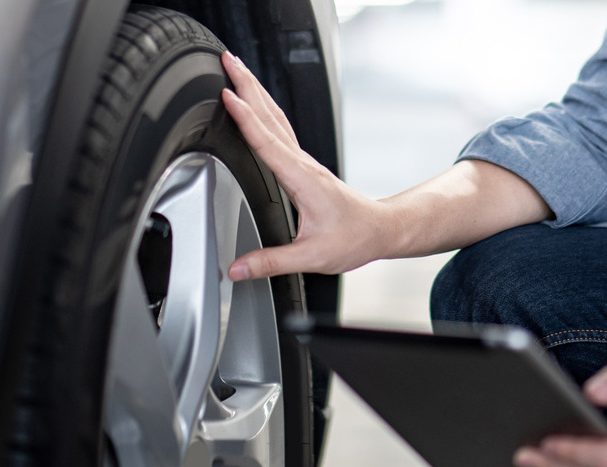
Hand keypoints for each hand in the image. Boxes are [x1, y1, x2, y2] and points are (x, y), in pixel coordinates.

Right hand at [219, 51, 390, 279]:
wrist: (379, 230)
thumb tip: (236, 269)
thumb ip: (270, 262)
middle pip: (270, 115)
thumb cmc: (352, 239)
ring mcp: (303, 161)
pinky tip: (254, 103)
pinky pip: (279, 129)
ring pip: (275, 117)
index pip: (268, 141)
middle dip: (248, 84)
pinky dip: (262, 109)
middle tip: (227, 59)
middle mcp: (302, 164)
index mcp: (302, 179)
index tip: (227, 95)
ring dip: (255, 90)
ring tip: (236, 69)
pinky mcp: (302, 164)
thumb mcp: (311, 257)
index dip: (245, 118)